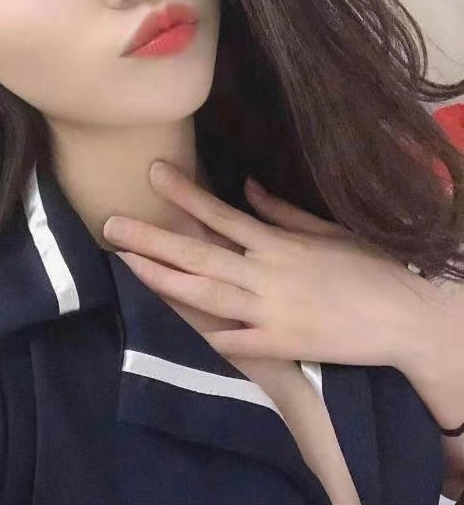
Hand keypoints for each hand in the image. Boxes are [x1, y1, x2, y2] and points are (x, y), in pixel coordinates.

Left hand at [103, 160, 434, 369]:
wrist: (404, 316)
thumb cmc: (368, 267)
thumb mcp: (327, 230)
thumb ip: (281, 211)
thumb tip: (245, 188)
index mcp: (277, 241)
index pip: (220, 213)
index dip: (184, 193)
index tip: (153, 173)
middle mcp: (267, 271)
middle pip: (200, 252)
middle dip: (153, 238)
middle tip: (112, 224)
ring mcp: (271, 309)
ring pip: (206, 293)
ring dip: (164, 279)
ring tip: (127, 263)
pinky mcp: (282, 343)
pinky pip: (235, 341)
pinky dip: (207, 335)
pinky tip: (173, 329)